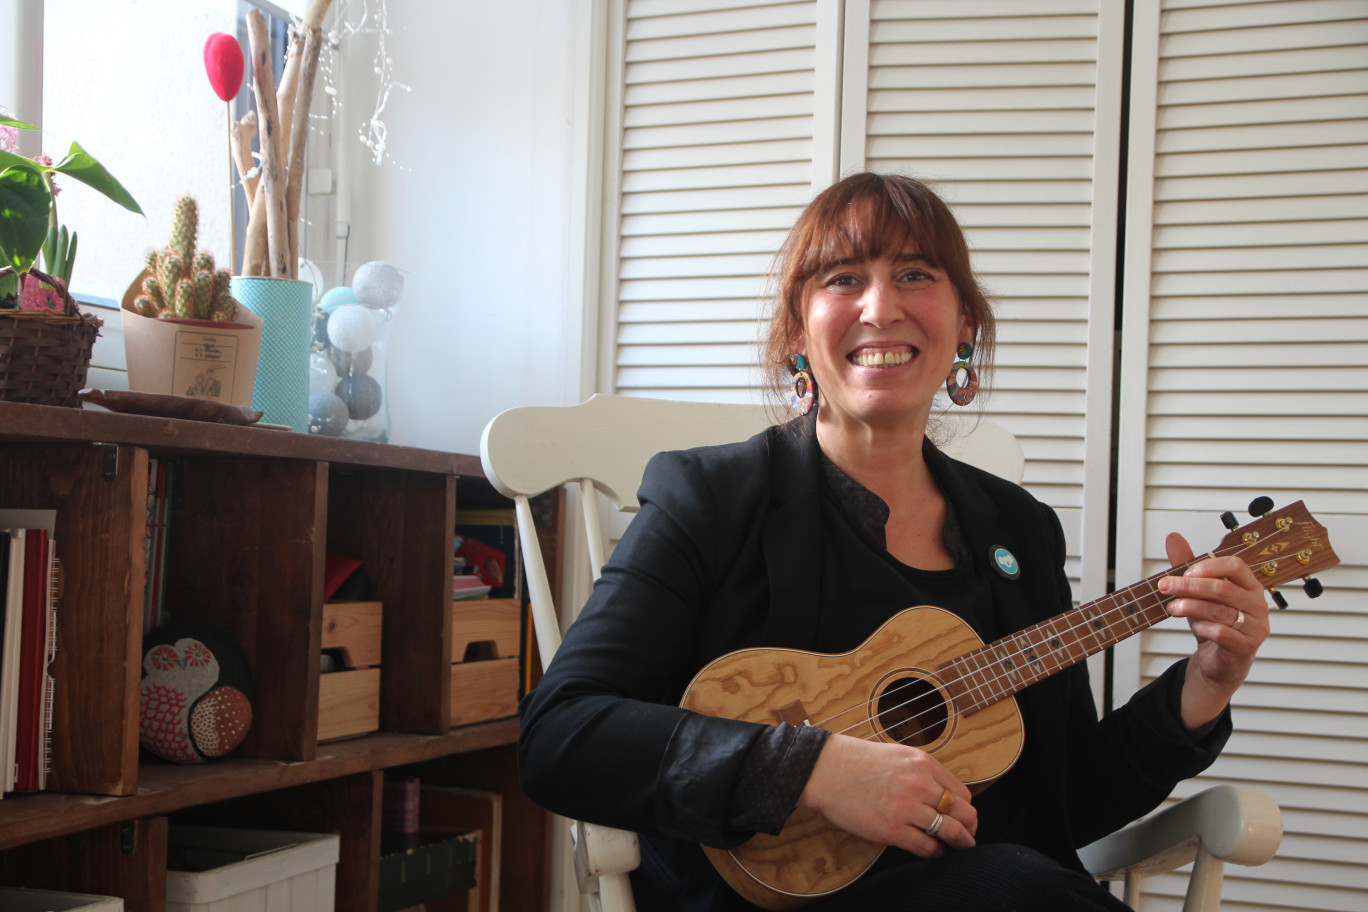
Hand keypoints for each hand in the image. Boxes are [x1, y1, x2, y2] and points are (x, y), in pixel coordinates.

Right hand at [796, 733, 976, 857]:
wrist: (825, 770)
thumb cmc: (856, 761)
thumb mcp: (898, 755)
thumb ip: (922, 772)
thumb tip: (941, 793)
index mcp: (923, 763)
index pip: (961, 792)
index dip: (966, 808)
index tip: (964, 817)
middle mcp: (920, 784)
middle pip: (964, 813)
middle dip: (970, 828)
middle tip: (968, 836)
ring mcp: (907, 808)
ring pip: (951, 831)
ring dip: (959, 842)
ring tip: (957, 847)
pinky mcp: (892, 829)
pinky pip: (927, 846)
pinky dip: (936, 852)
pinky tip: (933, 850)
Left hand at [1161, 533, 1269, 729]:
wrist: (1221, 661)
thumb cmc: (1214, 623)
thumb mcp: (1198, 594)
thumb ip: (1188, 566)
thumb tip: (1173, 537)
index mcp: (1250, 586)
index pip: (1236, 566)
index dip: (1209, 566)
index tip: (1185, 571)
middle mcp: (1257, 605)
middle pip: (1223, 588)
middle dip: (1189, 585)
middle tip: (1165, 586)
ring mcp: (1256, 627)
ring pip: (1220, 611)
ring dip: (1190, 606)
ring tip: (1172, 607)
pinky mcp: (1247, 647)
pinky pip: (1223, 633)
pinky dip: (1203, 627)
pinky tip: (1193, 626)